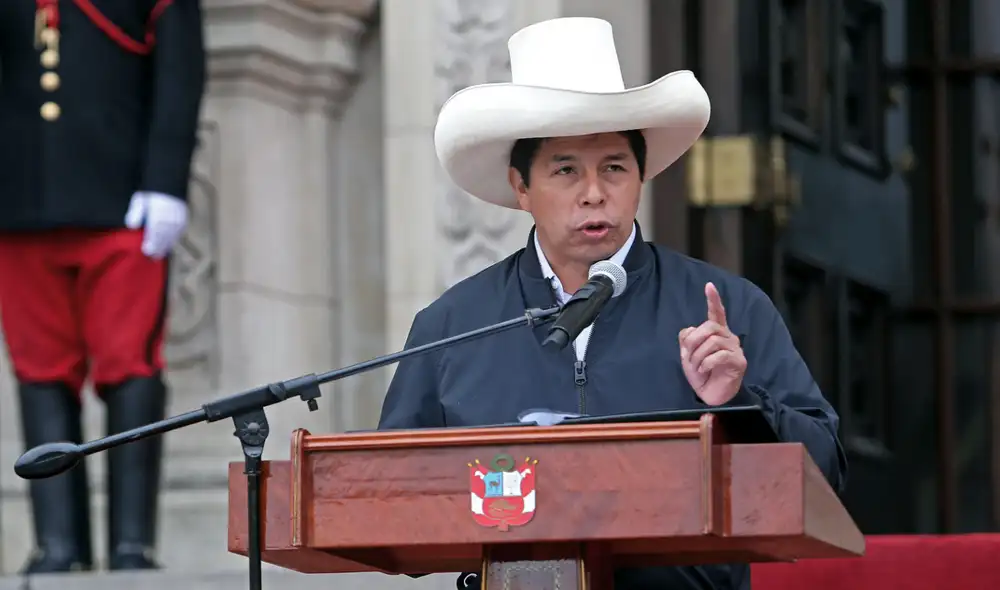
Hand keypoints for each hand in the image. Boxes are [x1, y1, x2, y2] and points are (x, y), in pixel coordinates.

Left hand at [124, 191, 188, 258]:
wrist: (169, 184)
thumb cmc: (151, 194)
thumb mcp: (139, 200)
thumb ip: (135, 213)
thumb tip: (131, 226)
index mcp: (158, 216)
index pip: (155, 234)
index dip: (151, 244)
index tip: (146, 251)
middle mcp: (170, 221)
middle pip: (164, 239)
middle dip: (158, 249)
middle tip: (152, 257)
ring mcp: (178, 221)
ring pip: (172, 238)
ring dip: (166, 246)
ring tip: (160, 254)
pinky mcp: (183, 221)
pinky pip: (178, 234)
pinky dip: (173, 240)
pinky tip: (168, 244)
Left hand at [678, 282, 746, 404]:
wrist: (710, 395)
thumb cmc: (701, 373)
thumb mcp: (688, 355)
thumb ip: (687, 339)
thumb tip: (689, 330)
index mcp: (717, 333)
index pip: (716, 313)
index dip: (713, 300)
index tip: (709, 286)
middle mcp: (728, 337)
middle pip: (709, 327)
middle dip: (694, 341)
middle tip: (688, 357)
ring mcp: (735, 349)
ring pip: (713, 341)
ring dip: (698, 355)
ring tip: (696, 368)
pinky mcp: (739, 362)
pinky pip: (719, 355)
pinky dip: (706, 363)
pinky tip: (703, 371)